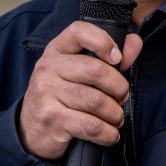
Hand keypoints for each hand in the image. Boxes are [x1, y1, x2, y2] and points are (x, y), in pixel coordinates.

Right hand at [19, 21, 142, 159]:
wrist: (30, 130)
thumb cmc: (60, 97)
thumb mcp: (79, 72)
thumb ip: (109, 58)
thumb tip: (134, 43)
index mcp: (57, 50)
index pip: (79, 32)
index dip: (103, 41)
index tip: (117, 58)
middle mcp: (48, 68)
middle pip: (96, 70)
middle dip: (119, 88)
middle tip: (122, 98)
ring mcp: (47, 93)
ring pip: (96, 101)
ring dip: (115, 114)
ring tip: (116, 118)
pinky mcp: (51, 118)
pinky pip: (90, 126)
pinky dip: (107, 133)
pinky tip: (109, 134)